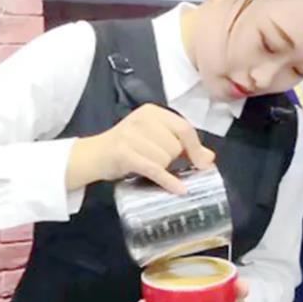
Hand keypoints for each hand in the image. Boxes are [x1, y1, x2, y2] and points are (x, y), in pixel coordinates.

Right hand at [66, 104, 214, 193]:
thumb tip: (209, 157)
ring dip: (163, 168)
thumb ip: (182, 145)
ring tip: (147, 165)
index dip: (196, 148)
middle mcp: (142, 119)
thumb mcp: (154, 139)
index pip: (184, 128)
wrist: (94, 155)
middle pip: (176, 145)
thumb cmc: (127, 147)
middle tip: (158, 161)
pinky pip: (155, 169)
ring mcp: (131, 136)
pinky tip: (178, 189)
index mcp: (152, 112)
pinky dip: (168, 181)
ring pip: (166, 159)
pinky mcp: (124, 154)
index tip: (203, 164)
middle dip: (173, 159)